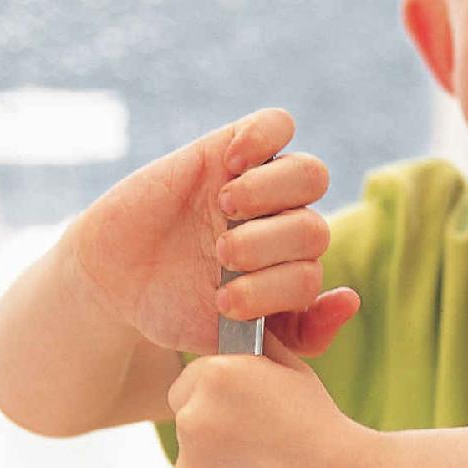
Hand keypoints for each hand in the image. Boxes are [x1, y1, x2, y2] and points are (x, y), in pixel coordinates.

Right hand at [67, 107, 358, 354]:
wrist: (116, 280)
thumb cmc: (177, 312)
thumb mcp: (233, 342)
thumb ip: (296, 333)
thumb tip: (350, 299)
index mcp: (291, 276)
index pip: (310, 277)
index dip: (272, 290)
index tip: (225, 304)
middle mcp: (285, 230)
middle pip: (314, 229)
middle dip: (266, 247)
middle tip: (222, 257)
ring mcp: (263, 188)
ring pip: (311, 175)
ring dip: (271, 194)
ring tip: (226, 207)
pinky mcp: (233, 149)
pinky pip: (278, 125)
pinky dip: (262, 138)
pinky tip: (229, 165)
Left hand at [167, 333, 380, 467]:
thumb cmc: (328, 432)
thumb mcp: (294, 373)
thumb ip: (254, 351)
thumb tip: (234, 331)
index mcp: (215, 377)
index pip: (190, 384)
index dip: (222, 401)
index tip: (253, 418)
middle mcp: (193, 423)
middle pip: (189, 429)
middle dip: (217, 438)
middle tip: (266, 452)